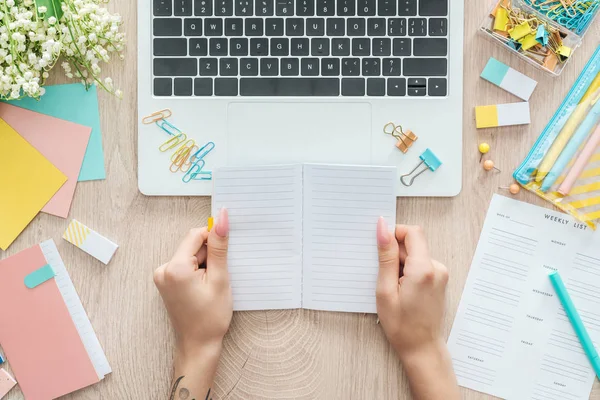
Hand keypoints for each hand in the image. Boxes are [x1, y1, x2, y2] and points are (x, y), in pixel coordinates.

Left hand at [154, 208, 231, 398]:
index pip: (196, 235)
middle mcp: (163, 269)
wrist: (198, 345)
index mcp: (175, 267)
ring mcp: (162, 277)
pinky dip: (197, 271)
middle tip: (219, 277)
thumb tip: (221, 219)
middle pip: (192, 246)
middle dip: (209, 255)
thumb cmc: (210, 318)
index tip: (227, 250)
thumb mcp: (220, 278)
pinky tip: (204, 287)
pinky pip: (185, 266)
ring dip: (204, 264)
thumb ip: (219, 247)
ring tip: (211, 285)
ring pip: (190, 256)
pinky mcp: (166, 282)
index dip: (214, 239)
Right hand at [376, 218, 458, 399]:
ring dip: (401, 264)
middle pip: (413, 243)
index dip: (394, 235)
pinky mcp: (439, 279)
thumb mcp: (385, 289)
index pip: (412, 232)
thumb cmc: (401, 324)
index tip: (381, 249)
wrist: (421, 347)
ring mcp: (440, 274)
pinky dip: (408, 271)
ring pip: (415, 254)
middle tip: (384, 276)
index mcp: (423, 268)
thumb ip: (386, 256)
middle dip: (395, 254)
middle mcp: (436, 268)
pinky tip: (401, 290)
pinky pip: (420, 264)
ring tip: (393, 287)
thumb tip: (383, 228)